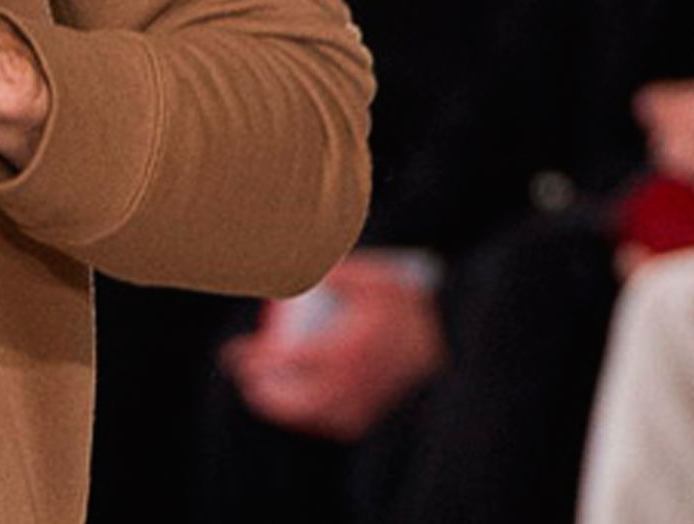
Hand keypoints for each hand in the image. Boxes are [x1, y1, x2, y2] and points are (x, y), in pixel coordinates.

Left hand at [222, 253, 444, 440]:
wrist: (457, 347)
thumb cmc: (415, 310)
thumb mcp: (379, 280)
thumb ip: (340, 272)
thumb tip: (304, 268)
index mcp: (346, 353)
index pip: (287, 363)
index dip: (255, 361)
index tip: (236, 354)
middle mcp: (351, 387)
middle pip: (293, 402)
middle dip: (263, 393)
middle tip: (246, 379)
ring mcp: (364, 407)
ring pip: (311, 418)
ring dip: (284, 410)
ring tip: (264, 396)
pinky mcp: (376, 419)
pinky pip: (335, 426)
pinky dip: (313, 419)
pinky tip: (302, 410)